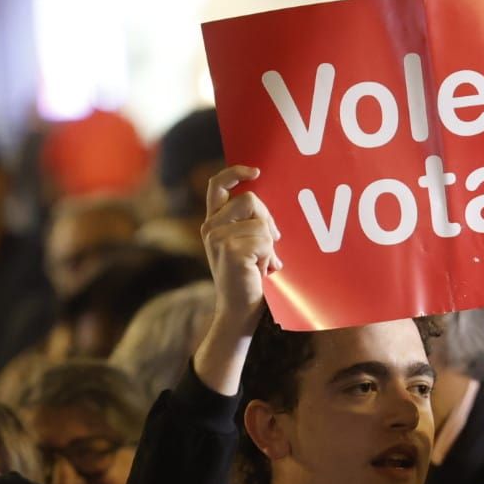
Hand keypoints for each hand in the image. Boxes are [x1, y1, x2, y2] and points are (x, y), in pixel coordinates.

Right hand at [201, 165, 281, 331]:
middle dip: (268, 220)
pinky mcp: (231, 251)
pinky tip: (261, 272)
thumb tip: (267, 212)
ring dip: (269, 246)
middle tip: (272, 243)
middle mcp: (210, 227)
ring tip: (262, 264)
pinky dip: (270, 257)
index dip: (236, 172)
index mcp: (213, 222)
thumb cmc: (247, 278)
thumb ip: (249, 224)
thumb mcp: (244, 245)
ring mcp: (218, 239)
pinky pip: (265, 242)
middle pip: (250, 200)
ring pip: (262, 224)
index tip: (256, 171)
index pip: (217, 185)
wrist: (239, 311)